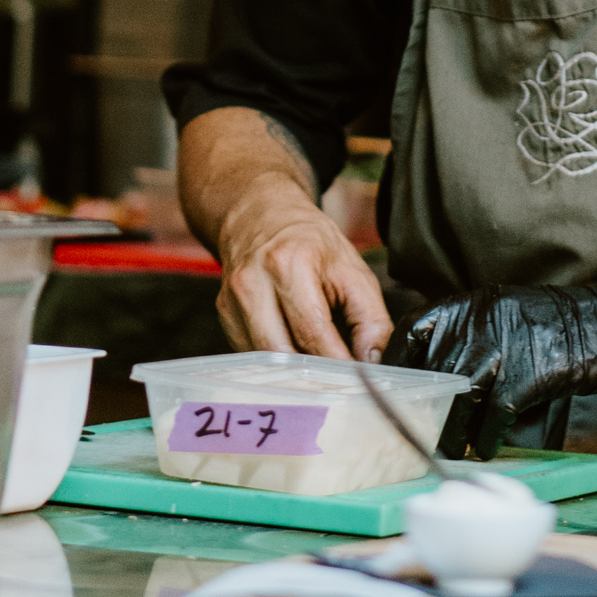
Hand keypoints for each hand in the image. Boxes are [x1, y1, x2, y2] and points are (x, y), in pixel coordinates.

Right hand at [214, 169, 391, 362]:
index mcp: (289, 264)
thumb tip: (372, 361)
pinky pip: (252, 354)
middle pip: (283, 353)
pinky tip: (294, 353)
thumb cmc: (310, 241)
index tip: (358, 381)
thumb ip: (370, 317)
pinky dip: (276, 362)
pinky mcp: (224, 314)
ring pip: (265, 361)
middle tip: (340, 382)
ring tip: (319, 371)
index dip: (339, 364)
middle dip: (315, 374)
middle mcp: (253, 282)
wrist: (260, 213)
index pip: (313, 333)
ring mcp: (233, 300)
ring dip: (294, 372)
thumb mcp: (352, 268)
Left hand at [384, 276, 596, 458]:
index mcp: (472, 304)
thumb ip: (471, 334)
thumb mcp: (507, 314)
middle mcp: (479, 323)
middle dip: (424, 407)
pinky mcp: (526, 378)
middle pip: (432, 373)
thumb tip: (437, 373)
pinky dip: (485, 439)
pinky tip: (484, 449)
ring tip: (447, 450)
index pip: (413, 331)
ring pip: (457, 400)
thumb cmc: (560, 325)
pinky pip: (492, 418)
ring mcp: (502, 350)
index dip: (397, 364)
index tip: (391, 391)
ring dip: (450, 431)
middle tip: (417, 432)